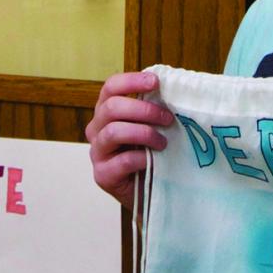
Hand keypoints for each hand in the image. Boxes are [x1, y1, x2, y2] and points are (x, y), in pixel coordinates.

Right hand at [85, 71, 173, 207]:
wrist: (149, 191)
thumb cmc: (151, 154)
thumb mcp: (152, 127)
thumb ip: (154, 110)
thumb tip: (176, 90)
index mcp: (107, 112)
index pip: (111, 87)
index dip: (131, 81)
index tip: (155, 82)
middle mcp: (97, 129)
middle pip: (111, 108)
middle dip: (143, 110)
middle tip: (167, 118)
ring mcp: (97, 152)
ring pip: (113, 132)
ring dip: (144, 133)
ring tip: (163, 142)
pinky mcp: (102, 175)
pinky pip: (121, 160)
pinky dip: (141, 158)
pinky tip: (153, 160)